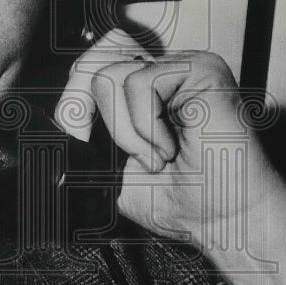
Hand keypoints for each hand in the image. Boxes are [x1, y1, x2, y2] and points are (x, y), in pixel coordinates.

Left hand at [55, 30, 272, 236]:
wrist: (227, 220)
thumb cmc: (185, 200)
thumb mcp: (112, 170)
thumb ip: (86, 137)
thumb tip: (58, 117)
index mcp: (142, 90)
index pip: (88, 68)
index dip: (75, 105)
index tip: (85, 141)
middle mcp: (161, 71)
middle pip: (90, 64)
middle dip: (93, 119)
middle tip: (126, 154)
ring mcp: (181, 65)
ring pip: (109, 76)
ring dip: (127, 132)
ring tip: (158, 155)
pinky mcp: (200, 68)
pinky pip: (140, 83)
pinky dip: (148, 127)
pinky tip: (173, 146)